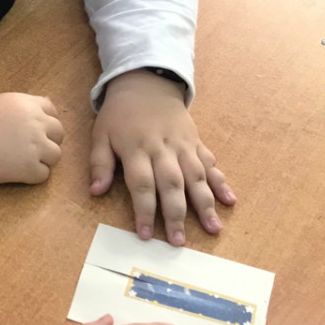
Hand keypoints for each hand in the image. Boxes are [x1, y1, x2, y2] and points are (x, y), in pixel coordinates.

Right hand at [0, 92, 63, 183]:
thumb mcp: (0, 103)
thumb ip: (24, 105)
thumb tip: (47, 105)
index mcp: (28, 105)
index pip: (53, 111)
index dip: (45, 121)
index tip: (34, 130)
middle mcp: (36, 123)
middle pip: (59, 133)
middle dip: (48, 140)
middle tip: (30, 147)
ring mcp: (35, 147)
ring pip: (56, 155)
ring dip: (43, 159)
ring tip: (23, 160)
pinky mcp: (29, 168)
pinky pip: (44, 174)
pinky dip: (33, 175)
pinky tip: (16, 171)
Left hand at [91, 69, 233, 245]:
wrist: (146, 83)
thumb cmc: (120, 114)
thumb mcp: (100, 134)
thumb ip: (99, 163)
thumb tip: (95, 192)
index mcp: (136, 149)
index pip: (141, 184)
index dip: (144, 211)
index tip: (146, 235)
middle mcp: (162, 149)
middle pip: (171, 184)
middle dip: (176, 214)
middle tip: (179, 242)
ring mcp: (183, 145)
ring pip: (196, 176)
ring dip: (205, 203)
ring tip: (213, 229)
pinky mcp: (196, 142)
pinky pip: (210, 162)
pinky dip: (221, 182)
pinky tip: (229, 201)